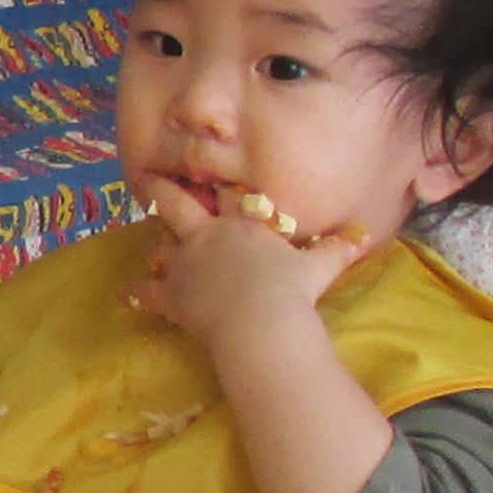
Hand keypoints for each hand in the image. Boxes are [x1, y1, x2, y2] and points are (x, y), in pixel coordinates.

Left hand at [129, 178, 361, 353]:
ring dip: (156, 245)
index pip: (229, 197)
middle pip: (177, 205)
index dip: (218, 185)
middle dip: (161, 191)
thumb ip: (338, 249)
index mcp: (243, 226)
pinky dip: (139, 294)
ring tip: (150, 244)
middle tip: (145, 179)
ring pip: (161, 246)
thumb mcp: (320, 266)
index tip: (206, 173)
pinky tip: (127, 295)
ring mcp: (185, 264)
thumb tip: (365, 236)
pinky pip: (148, 292)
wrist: (261, 320)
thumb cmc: (292, 290)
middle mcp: (208, 237)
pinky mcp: (172, 294)